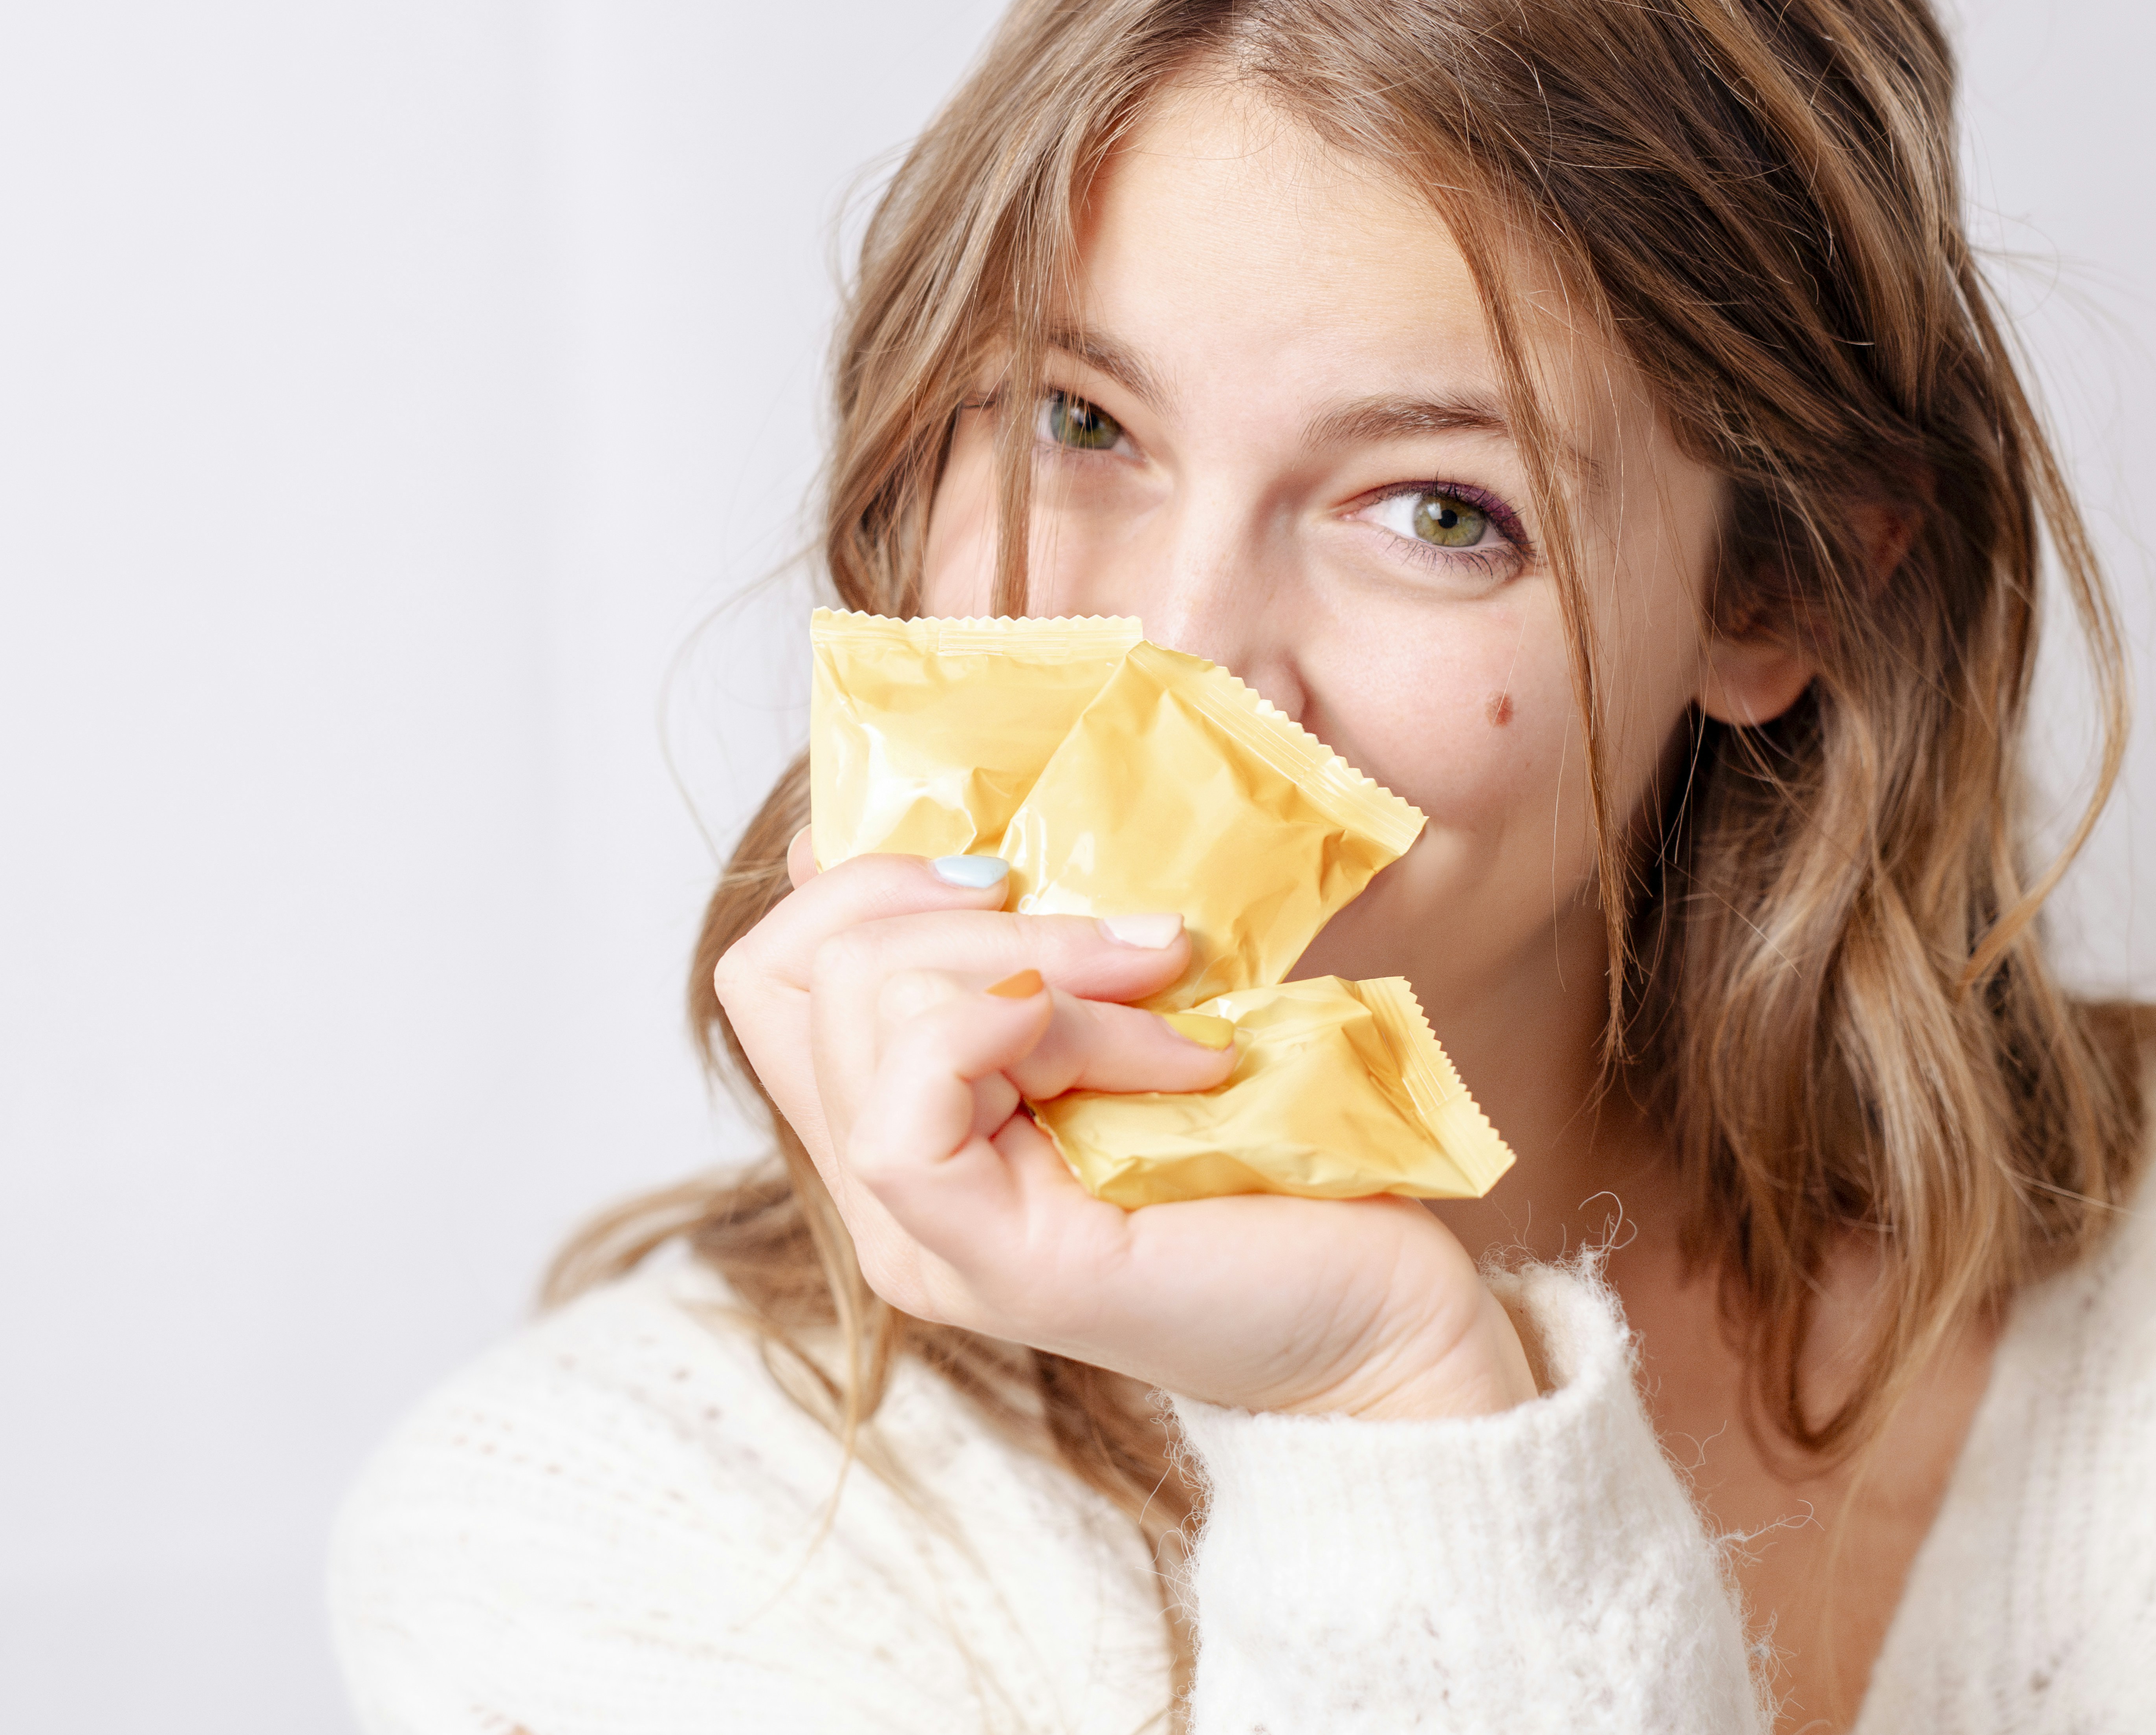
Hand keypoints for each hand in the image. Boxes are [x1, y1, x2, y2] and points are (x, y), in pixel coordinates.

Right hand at [709, 832, 1541, 1420]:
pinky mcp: (988, 1262)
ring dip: (1035, 963)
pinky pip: (916, 1097)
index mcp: (898, 1121)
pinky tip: (1175, 1051)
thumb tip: (967, 841)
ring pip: (866, 1008)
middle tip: (1127, 939)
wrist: (1382, 1314)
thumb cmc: (1278, 1163)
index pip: (773, 970)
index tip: (1005, 871)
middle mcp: (879, 1191)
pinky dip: (1051, 1024)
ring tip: (1168, 994)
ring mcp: (919, 1236)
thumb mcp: (1130, 1014)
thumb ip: (1039, 950)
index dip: (859, 883)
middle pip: (804, 967)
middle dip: (963, 908)